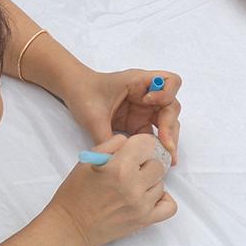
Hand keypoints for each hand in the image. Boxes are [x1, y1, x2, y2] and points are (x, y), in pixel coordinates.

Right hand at [47, 133, 175, 245]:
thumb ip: (112, 144)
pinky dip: (162, 200)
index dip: (139, 143)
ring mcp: (142, 205)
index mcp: (119, 167)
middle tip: (131, 169)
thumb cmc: (76, 192)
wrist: (70, 227)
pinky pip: (169, 206)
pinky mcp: (145, 220)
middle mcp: (134, 186)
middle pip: (158, 164)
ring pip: (161, 183)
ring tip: (133, 185)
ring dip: (150, 182)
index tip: (133, 149)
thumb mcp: (88, 159)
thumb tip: (131, 141)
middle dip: (145, 163)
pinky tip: (148, 197)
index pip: (147, 143)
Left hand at [60, 69, 183, 161]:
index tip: (148, 103)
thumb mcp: (93, 117)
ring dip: (169, 138)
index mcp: (139, 82)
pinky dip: (157, 145)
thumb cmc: (84, 94)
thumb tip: (116, 163)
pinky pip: (154, 133)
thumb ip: (106, 139)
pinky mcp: (139, 121)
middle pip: (172, 107)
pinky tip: (157, 159)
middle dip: (170, 126)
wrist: (74, 91)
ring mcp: (144, 109)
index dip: (166, 93)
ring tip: (167, 158)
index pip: (170, 81)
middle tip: (167, 148)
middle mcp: (147, 94)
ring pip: (167, 122)